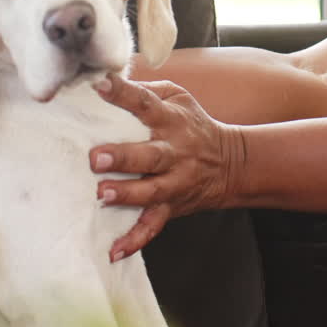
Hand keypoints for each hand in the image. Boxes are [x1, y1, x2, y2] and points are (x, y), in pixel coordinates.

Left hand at [89, 74, 245, 261]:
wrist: (231, 163)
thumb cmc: (193, 124)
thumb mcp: (178, 97)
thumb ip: (147, 88)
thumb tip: (108, 75)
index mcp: (171, 120)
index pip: (145, 103)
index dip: (122, 93)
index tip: (99, 84)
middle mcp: (173, 151)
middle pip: (149, 154)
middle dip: (122, 157)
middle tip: (95, 157)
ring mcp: (173, 182)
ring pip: (151, 192)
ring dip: (127, 195)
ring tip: (102, 194)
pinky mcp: (171, 206)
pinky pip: (153, 226)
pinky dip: (135, 240)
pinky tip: (114, 251)